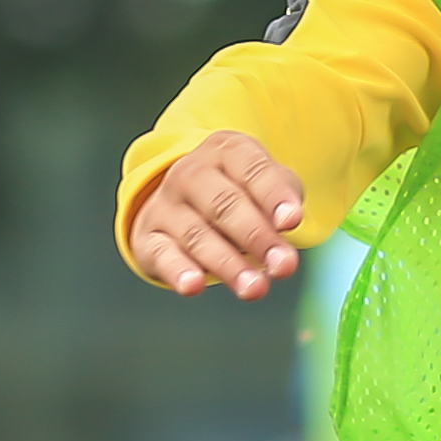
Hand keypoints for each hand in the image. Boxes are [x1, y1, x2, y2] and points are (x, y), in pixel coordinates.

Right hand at [131, 130, 304, 300]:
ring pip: (197, 234)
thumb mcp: (267, 186)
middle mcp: (190, 172)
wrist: (183, 203)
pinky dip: (177, 270)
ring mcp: (165, 205)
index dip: (273, 195)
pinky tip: (193, 286)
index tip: (292, 222)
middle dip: (256, 236)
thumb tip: (287, 223)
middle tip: (283, 266)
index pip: (251, 169)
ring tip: (254, 289)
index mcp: (225, 151)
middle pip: (224, 204)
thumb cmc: (240, 195)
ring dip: (227, 263)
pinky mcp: (148, 238)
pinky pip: (162, 254)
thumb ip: (284, 201)